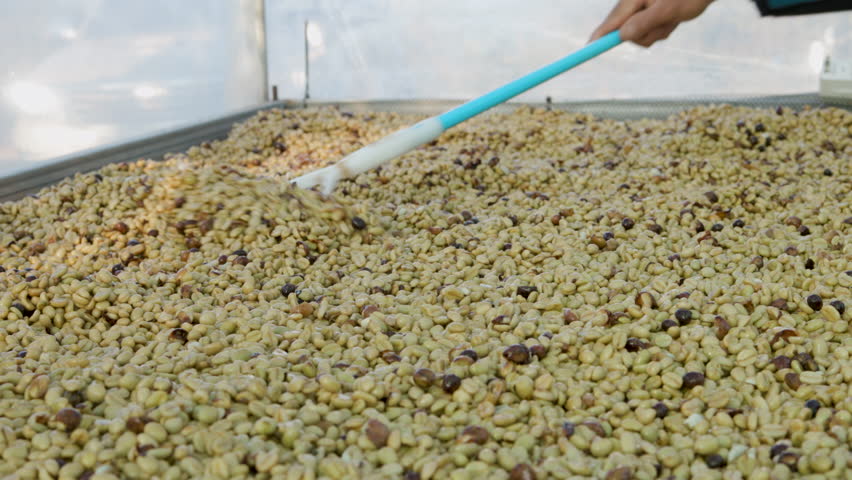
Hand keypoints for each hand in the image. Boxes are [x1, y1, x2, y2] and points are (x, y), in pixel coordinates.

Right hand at [590, 0, 714, 46]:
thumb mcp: (668, 11)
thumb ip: (644, 23)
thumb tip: (622, 37)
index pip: (611, 22)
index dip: (599, 36)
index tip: (588, 48)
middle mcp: (633, 4)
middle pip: (625, 32)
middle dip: (645, 34)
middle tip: (666, 23)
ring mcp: (641, 9)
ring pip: (639, 35)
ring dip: (657, 32)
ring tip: (672, 18)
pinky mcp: (648, 14)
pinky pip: (649, 32)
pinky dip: (662, 29)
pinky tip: (672, 18)